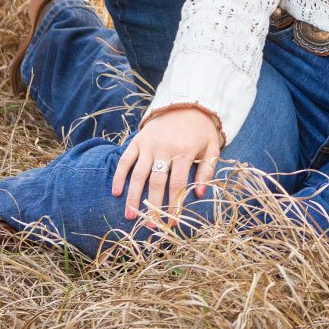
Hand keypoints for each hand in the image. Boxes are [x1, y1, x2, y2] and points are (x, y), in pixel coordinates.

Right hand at [113, 105, 224, 229]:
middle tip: (151, 226)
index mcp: (184, 152)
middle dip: (153, 207)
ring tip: (131, 216)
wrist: (187, 102)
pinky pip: (125, 159)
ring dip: (133, 197)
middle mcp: (164, 149)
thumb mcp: (212, 148)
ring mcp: (149, 144)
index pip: (177, 184)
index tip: (173, 222)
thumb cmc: (201, 130)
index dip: (174, 205)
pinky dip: (119, 175)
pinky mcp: (138, 140)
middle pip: (156, 183)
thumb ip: (206, 171)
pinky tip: (116, 192)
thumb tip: (199, 194)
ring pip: (138, 174)